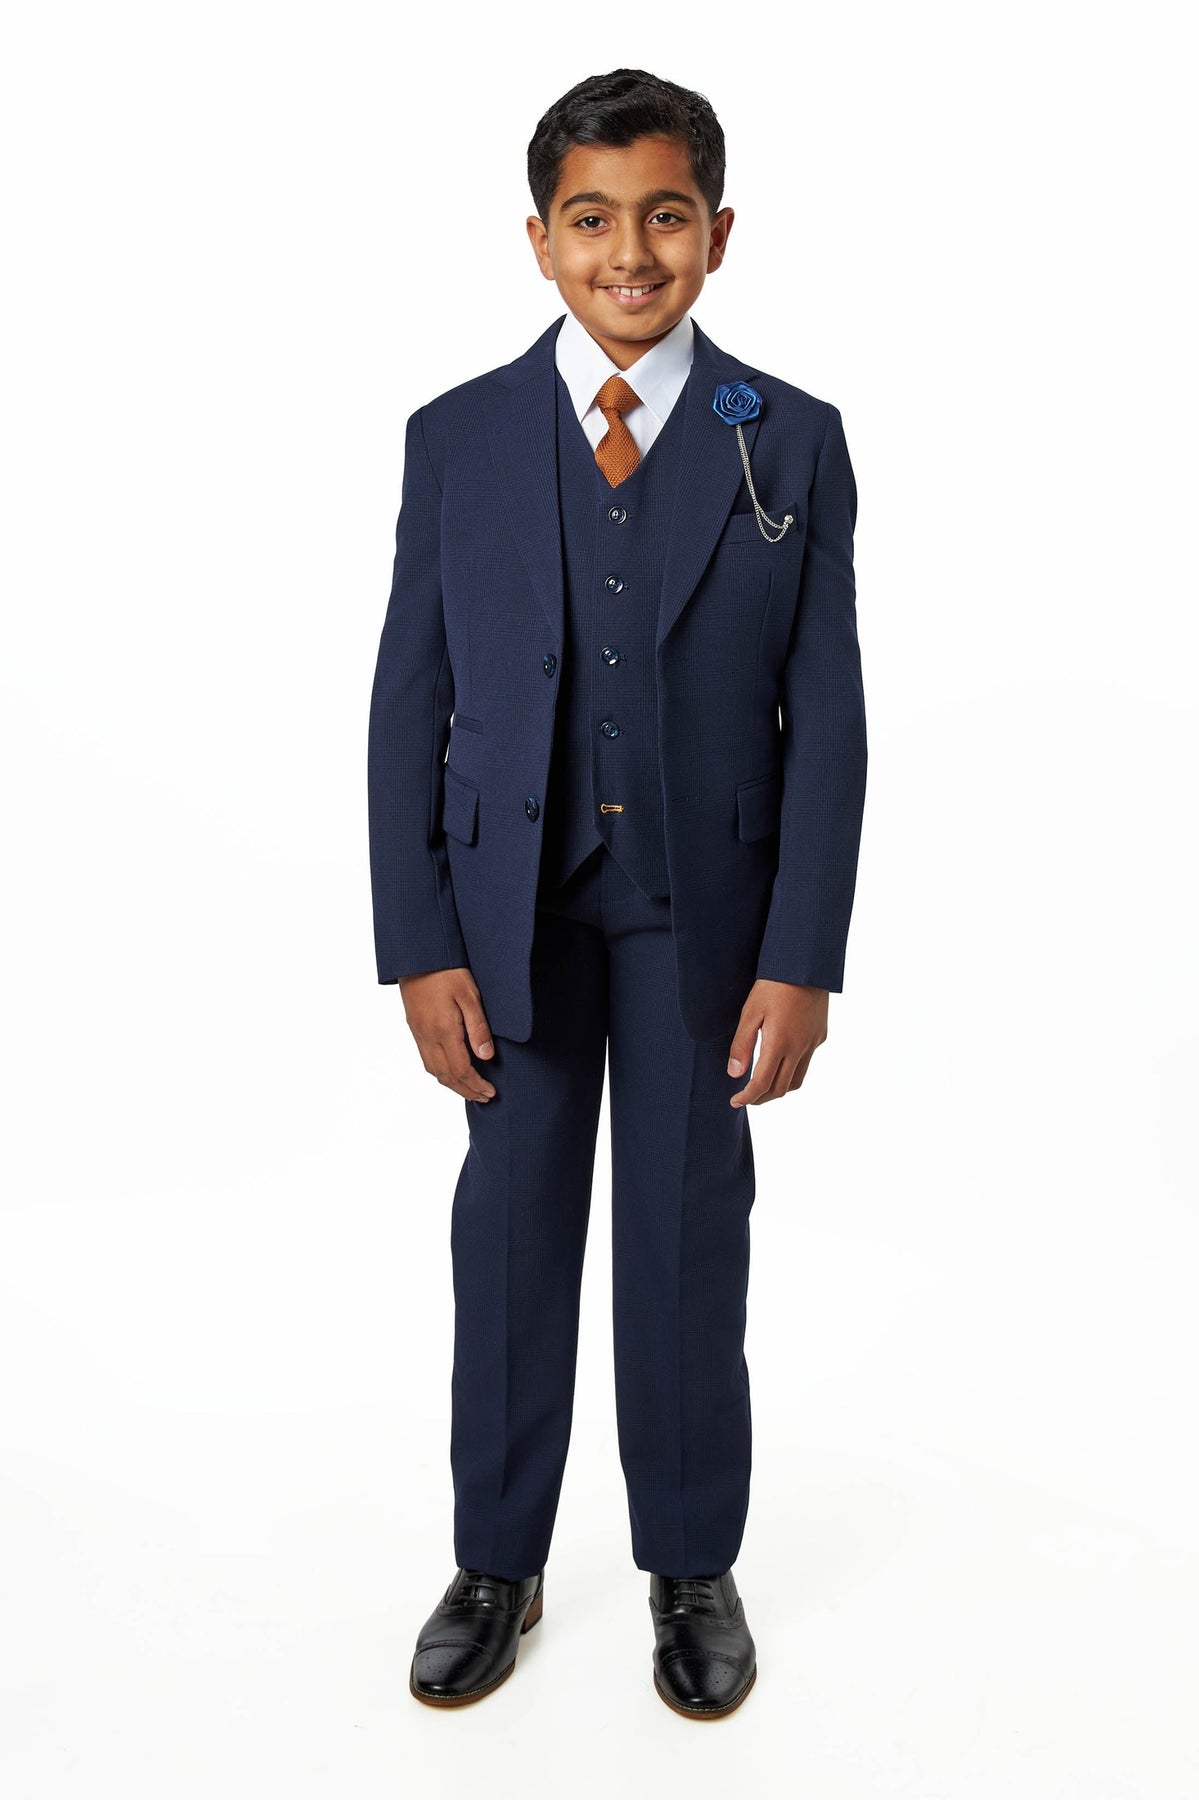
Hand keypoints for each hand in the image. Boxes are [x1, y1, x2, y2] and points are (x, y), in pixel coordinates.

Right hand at [398, 967, 496, 1101]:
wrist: (418, 955)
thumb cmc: (447, 971)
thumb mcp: (470, 996)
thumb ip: (478, 1028)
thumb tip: (486, 1057)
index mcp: (443, 1030)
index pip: (461, 1069)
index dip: (476, 1085)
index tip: (490, 1092)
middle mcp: (427, 1036)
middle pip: (445, 1076)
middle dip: (465, 1090)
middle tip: (483, 1097)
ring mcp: (418, 1032)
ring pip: (433, 1070)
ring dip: (451, 1084)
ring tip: (468, 1089)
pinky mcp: (414, 1026)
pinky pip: (425, 1058)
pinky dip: (439, 1071)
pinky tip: (450, 1070)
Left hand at [727, 979, 828, 1105]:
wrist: (807, 964)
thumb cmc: (774, 984)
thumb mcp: (750, 1012)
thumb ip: (742, 1045)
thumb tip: (735, 1074)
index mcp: (779, 1044)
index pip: (763, 1084)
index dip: (748, 1097)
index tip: (735, 1102)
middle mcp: (799, 1048)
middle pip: (781, 1088)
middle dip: (762, 1098)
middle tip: (746, 1098)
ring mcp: (812, 1043)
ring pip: (797, 1080)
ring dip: (779, 1088)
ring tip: (763, 1086)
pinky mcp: (820, 1035)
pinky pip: (806, 1061)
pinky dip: (791, 1070)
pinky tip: (781, 1060)